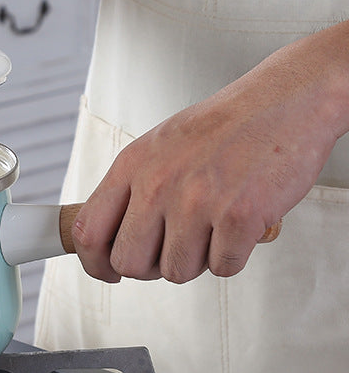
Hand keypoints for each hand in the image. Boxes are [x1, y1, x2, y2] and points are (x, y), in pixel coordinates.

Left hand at [71, 25, 348, 282]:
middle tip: (173, 249)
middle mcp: (158, 184)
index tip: (107, 272)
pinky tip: (239, 227)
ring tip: (212, 228)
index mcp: (132, 166)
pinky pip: (223, 267)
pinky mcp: (239, 217)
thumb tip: (111, 238)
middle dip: (151, 267)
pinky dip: (234, 256)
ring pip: (177, 272)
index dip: (95, 263)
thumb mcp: (159, 147)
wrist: (286, 100)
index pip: (88, 232)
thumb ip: (131, 189)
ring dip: (197, 260)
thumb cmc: (225, 126)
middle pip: (129, 263)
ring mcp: (197, 201)